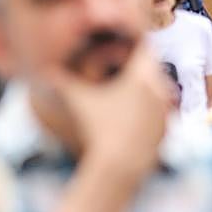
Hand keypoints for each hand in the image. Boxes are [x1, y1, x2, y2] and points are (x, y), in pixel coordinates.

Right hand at [47, 44, 171, 178]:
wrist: (118, 166)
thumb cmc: (97, 129)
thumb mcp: (79, 101)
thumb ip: (62, 81)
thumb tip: (44, 69)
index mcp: (143, 76)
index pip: (145, 48)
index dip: (133, 46)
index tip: (122, 48)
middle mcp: (161, 89)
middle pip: (153, 67)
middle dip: (137, 66)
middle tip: (122, 68)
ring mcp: (166, 108)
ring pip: (160, 87)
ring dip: (146, 86)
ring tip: (126, 90)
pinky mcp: (167, 126)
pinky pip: (161, 108)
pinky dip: (150, 107)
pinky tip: (133, 113)